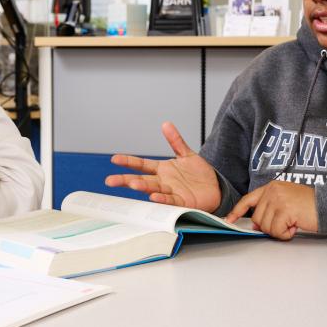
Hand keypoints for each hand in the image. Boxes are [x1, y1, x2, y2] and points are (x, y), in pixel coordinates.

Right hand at [105, 122, 220, 211]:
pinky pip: (170, 200)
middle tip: (110, 181)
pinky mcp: (181, 202)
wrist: (216, 188)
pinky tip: (154, 196)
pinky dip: (162, 198)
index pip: (142, 165)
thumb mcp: (186, 154)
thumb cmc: (199, 174)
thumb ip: (175, 141)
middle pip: (141, 180)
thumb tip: (166, 124)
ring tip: (132, 184)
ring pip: (153, 189)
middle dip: (125, 180)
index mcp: (162, 170)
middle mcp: (163, 182)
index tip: (114, 159)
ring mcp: (171, 192)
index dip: (128, 161)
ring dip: (143, 187)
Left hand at [225, 181, 317, 239]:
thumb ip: (270, 208)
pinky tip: (296, 227)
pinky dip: (286, 234)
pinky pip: (276, 231)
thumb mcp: (286, 201)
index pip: (248, 199)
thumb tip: (256, 224)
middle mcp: (272, 191)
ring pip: (266, 226)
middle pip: (257, 218)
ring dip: (279, 231)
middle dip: (269, 227)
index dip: (237, 211)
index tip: (229, 220)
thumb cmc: (310, 205)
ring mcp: (278, 199)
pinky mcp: (285, 210)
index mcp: (271, 187)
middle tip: (286, 224)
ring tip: (293, 223)